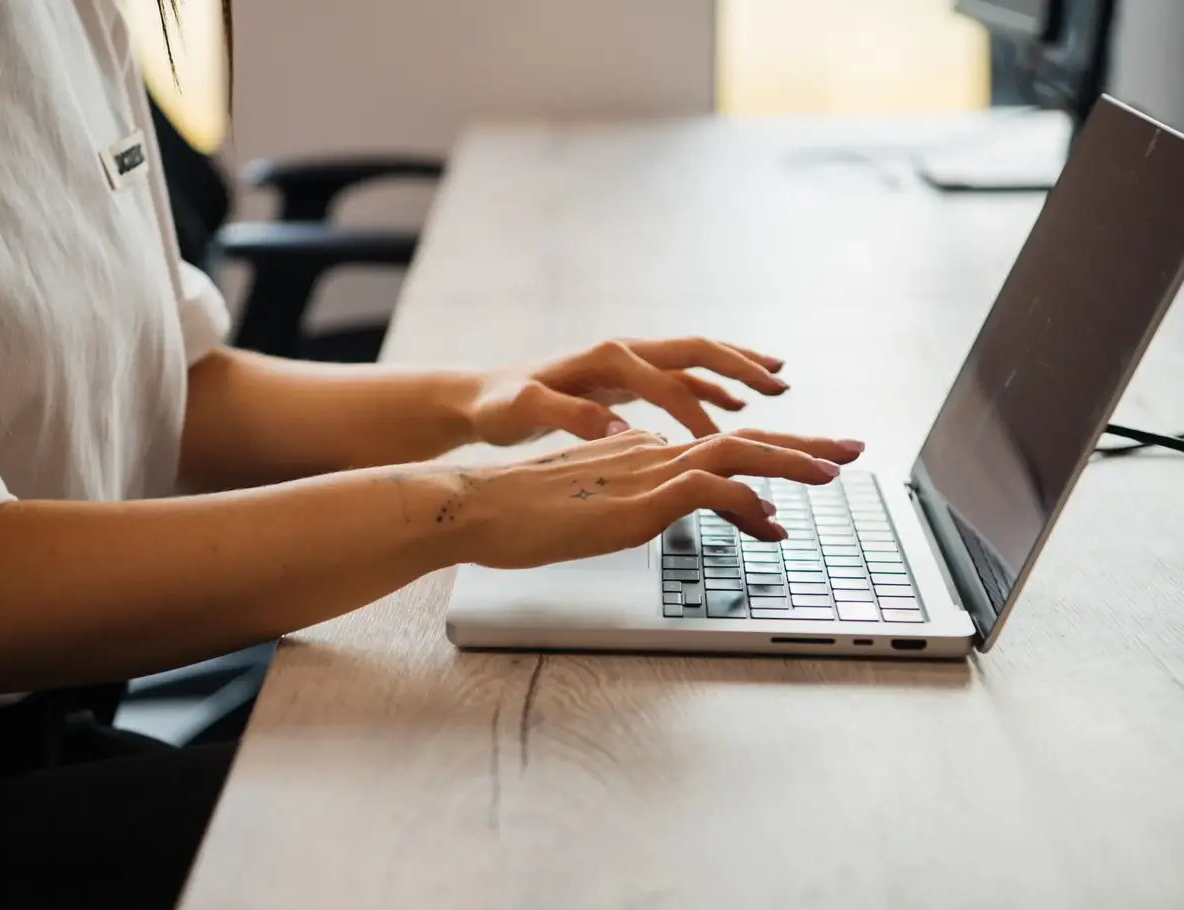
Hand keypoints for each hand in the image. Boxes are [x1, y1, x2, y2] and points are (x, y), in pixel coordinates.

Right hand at [451, 428, 864, 568]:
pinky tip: (768, 517)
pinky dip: (743, 499)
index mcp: (642, 454)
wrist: (476, 505)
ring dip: (789, 461)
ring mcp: (644, 474)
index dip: (769, 453)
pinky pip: (703, 489)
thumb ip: (627, 493)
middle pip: (741, 439)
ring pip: (734, 453)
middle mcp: (651, 454)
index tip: (808, 465)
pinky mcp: (633, 499)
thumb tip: (662, 499)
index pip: (719, 447)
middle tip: (853, 449)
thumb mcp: (585, 502)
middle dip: (802, 443)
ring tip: (834, 473)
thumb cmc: (519, 511)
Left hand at [467, 337, 792, 445]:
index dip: (700, 410)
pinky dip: (710, 388)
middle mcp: (622, 353)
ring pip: (693, 361)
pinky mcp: (624, 379)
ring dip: (735, 370)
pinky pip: (679, 379)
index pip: (667, 382)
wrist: (479, 396)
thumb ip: (570, 417)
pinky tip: (734, 406)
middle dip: (740, 366)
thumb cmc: (498, 407)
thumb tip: (621, 431)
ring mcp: (626, 364)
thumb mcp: (525, 412)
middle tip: (781, 384)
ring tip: (777, 385)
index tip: (728, 441)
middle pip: (695, 351)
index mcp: (606, 359)